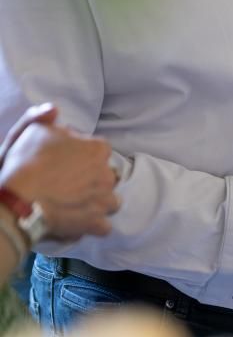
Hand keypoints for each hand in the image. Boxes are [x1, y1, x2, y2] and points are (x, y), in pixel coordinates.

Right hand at [0, 104, 119, 240]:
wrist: (18, 200)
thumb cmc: (24, 162)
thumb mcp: (30, 130)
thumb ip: (44, 117)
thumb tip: (54, 110)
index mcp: (97, 150)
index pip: (98, 149)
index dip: (81, 154)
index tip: (65, 160)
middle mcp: (108, 175)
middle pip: (106, 175)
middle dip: (92, 179)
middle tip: (69, 183)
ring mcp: (105, 201)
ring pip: (110, 200)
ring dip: (97, 202)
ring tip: (75, 203)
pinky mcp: (98, 224)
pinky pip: (103, 226)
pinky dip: (92, 225)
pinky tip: (77, 221)